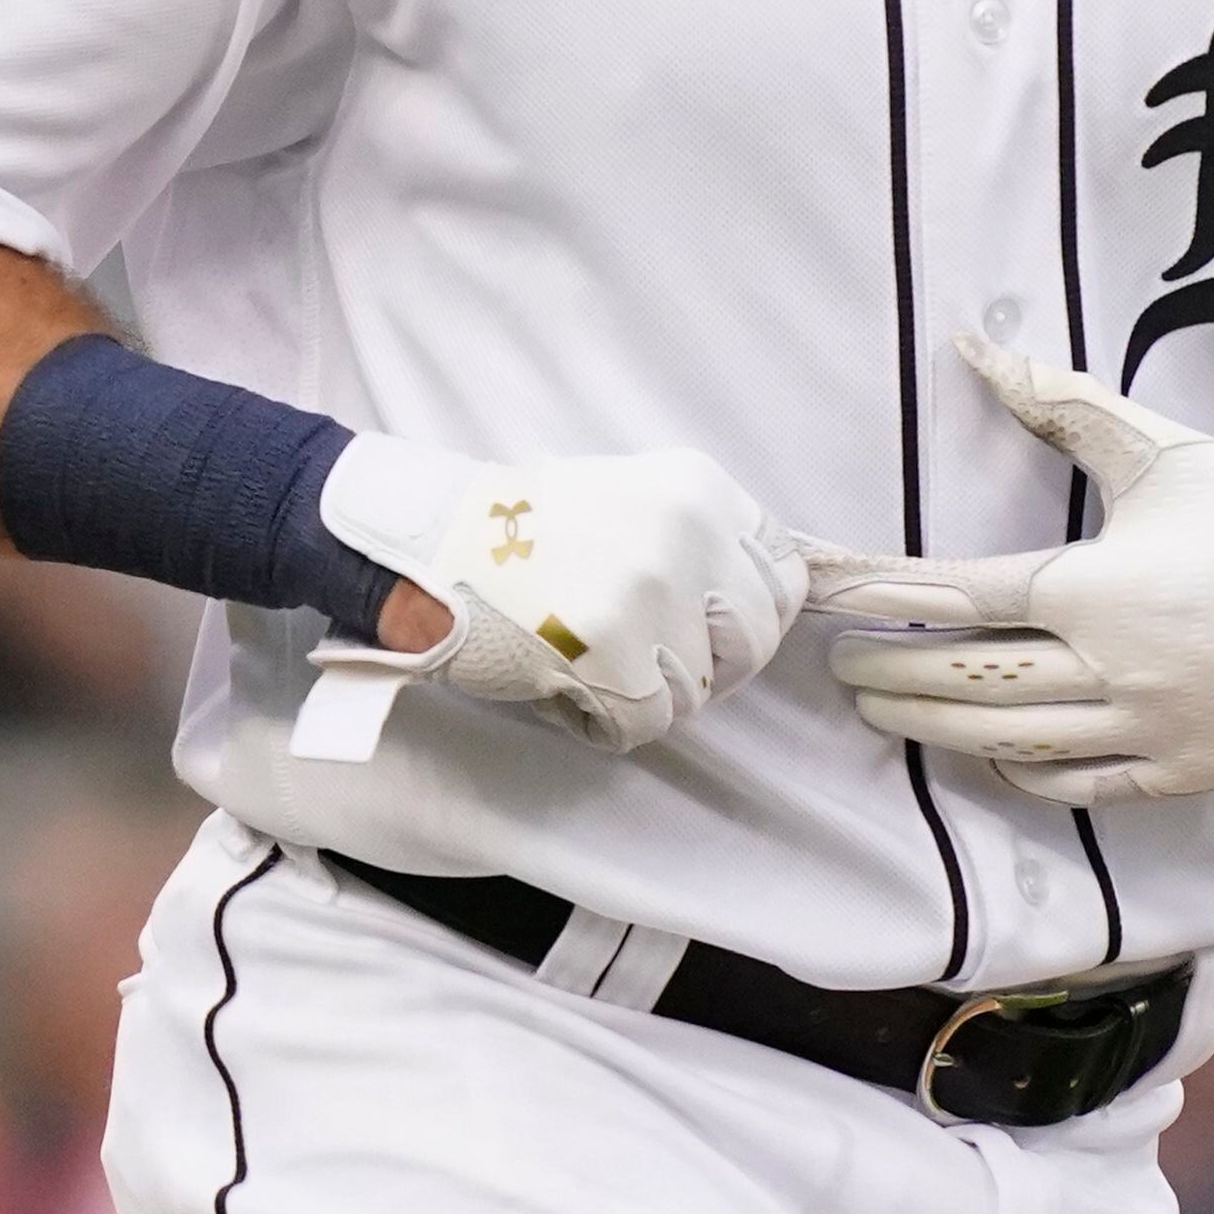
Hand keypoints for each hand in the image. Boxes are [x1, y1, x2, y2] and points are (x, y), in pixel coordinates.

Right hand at [309, 437, 805, 751]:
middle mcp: (688, 536)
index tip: (716, 629)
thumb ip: (697, 540)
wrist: (429, 546)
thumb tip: (755, 601)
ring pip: (699, 690)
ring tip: (588, 659)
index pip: (784, 572)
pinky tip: (565, 684)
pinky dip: (606, 720)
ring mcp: (654, 597)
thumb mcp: (632, 496)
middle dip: (709, 664)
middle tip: (651, 661)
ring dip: (649, 692)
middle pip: (754, 640)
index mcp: (699, 490)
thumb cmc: (526, 529)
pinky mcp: (616, 659)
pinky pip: (647, 723)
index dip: (752, 613)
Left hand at [803, 336, 1213, 804]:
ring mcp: (1144, 732)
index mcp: (1101, 587)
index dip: (884, 596)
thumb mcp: (1170, 452)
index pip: (961, 595)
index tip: (828, 595)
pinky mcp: (1178, 775)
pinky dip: (1018, 771)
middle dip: (890, 674)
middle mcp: (1112, 669)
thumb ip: (1068, 406)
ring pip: (1008, 743)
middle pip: (967, 681)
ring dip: (933, 726)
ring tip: (884, 708)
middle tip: (838, 664)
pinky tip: (986, 753)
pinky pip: (1074, 786)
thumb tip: (979, 350)